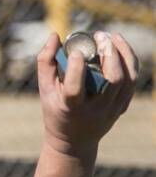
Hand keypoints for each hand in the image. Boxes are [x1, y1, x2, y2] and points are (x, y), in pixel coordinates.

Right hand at [37, 31, 137, 158]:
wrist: (74, 141)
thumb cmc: (55, 109)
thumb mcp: (45, 89)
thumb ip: (46, 62)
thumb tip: (55, 36)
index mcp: (71, 107)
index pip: (75, 89)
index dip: (76, 69)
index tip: (75, 52)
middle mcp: (95, 110)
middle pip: (113, 80)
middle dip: (110, 54)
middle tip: (100, 35)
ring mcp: (112, 109)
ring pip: (128, 79)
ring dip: (124, 54)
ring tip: (113, 36)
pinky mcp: (122, 106)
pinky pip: (132, 82)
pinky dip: (129, 62)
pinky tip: (120, 48)